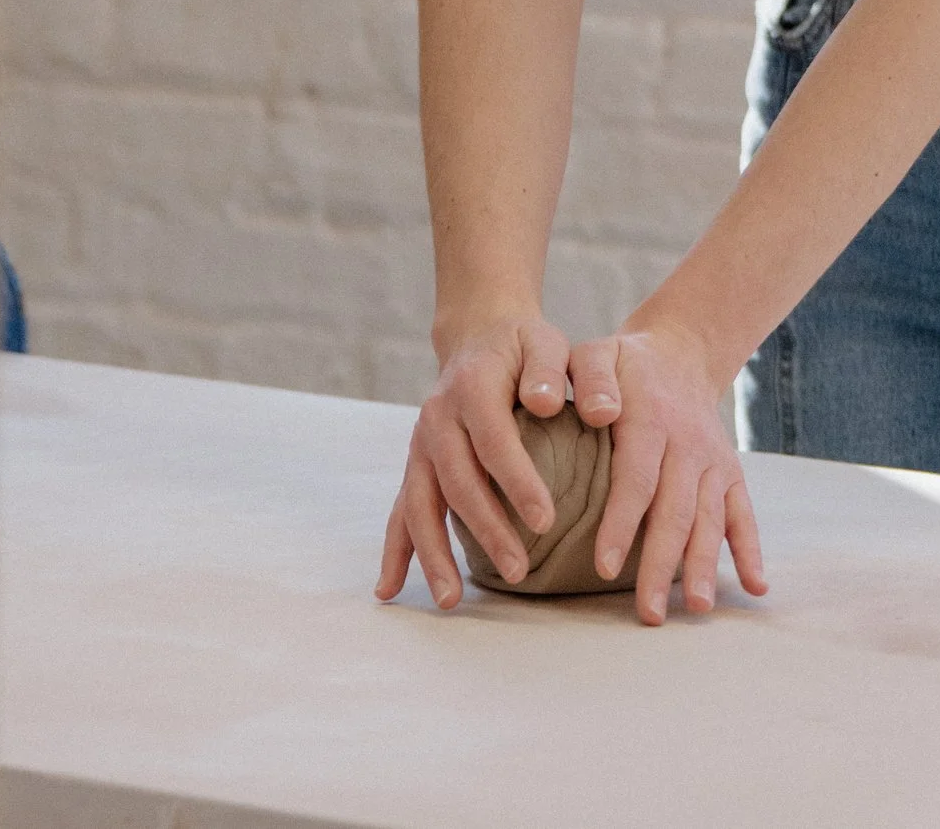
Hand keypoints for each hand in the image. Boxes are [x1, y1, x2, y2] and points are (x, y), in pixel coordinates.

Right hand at [376, 311, 572, 606]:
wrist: (480, 338)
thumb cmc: (523, 346)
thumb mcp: (544, 341)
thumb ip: (550, 369)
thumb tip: (547, 403)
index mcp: (471, 387)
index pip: (494, 441)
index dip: (518, 481)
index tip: (547, 521)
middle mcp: (437, 419)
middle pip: (456, 482)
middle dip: (486, 529)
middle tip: (519, 569)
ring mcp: (421, 446)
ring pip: (419, 505)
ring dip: (433, 555)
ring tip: (451, 600)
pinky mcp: (416, 466)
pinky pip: (400, 512)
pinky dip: (394, 552)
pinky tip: (389, 591)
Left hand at [571, 324, 770, 624]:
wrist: (680, 354)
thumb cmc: (625, 365)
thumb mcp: (596, 353)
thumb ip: (589, 378)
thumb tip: (598, 413)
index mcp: (651, 421)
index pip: (637, 478)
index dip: (622, 523)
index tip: (606, 566)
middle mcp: (689, 446)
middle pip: (676, 512)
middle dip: (663, 565)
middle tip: (650, 613)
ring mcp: (714, 463)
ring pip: (710, 520)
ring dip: (705, 566)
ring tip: (698, 609)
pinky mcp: (730, 474)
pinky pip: (743, 514)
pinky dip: (751, 550)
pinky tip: (756, 586)